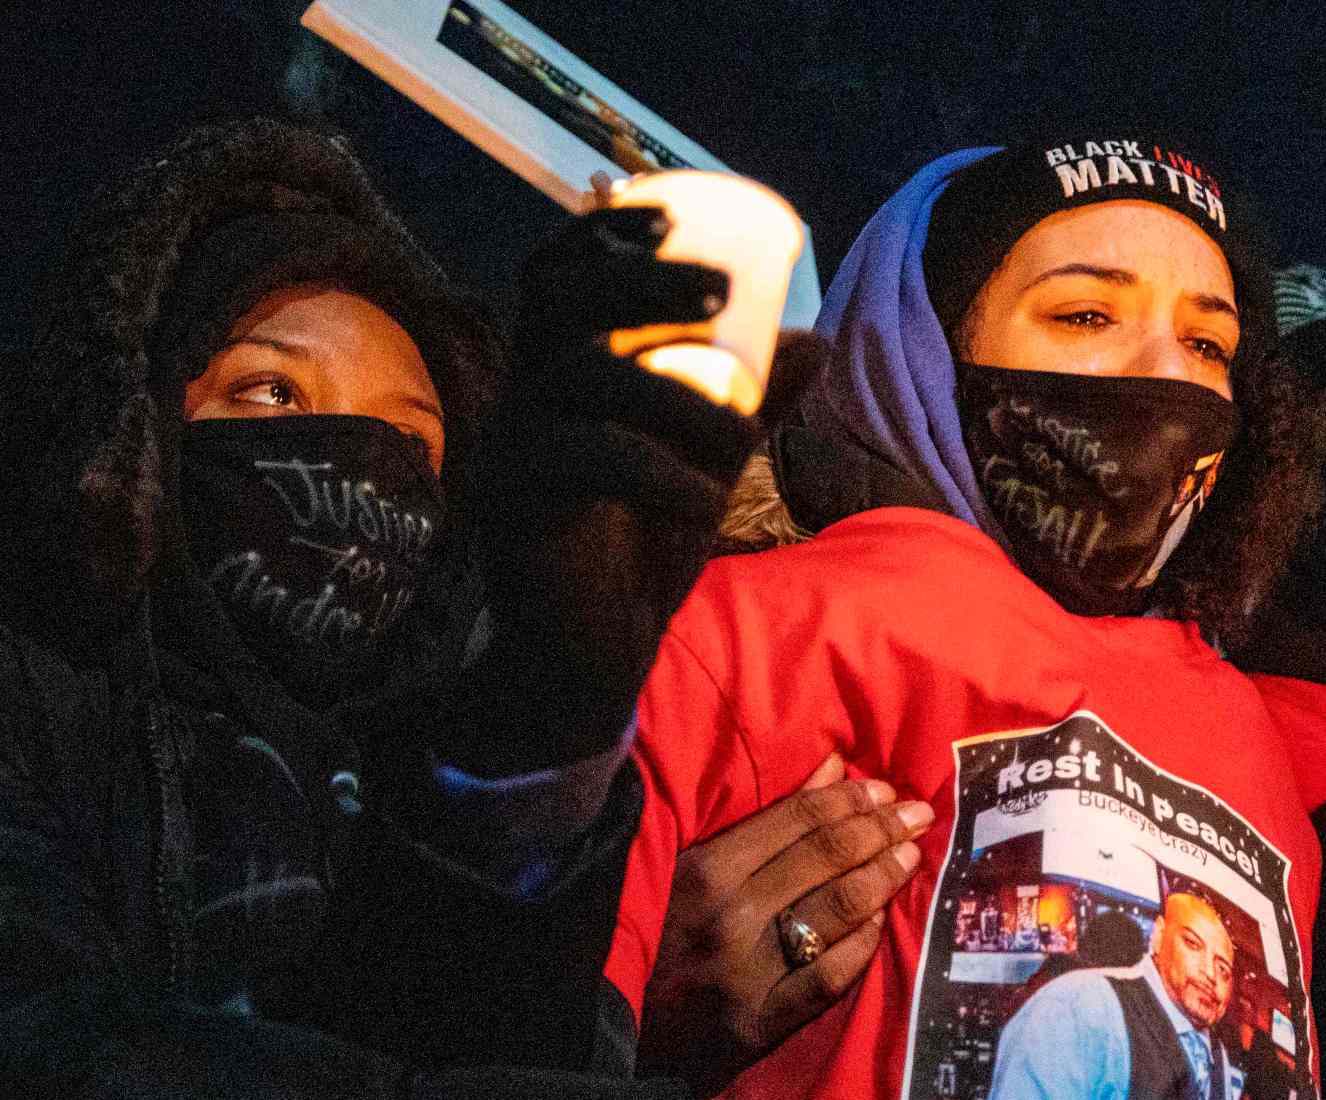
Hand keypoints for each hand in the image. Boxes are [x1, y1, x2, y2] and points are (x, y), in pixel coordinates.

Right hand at [446, 206, 755, 775]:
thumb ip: (748, 406)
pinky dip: (659, 470)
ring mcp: (511, 446)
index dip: (602, 235)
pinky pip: (585, 456)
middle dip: (640, 281)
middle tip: (718, 294)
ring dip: (677, 397)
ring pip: (584, 375)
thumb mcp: (706, 464)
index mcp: (564, 373)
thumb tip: (814, 340)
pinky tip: (699, 500)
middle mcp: (526, 396)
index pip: (561, 276)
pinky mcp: (513, 503)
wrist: (596, 655)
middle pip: (560, 298)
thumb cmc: (641, 548)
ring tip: (735, 438)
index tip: (668, 217)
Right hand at [639, 753, 931, 1097]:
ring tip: (912, 856)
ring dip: (883, 877)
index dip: (850, 800)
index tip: (886, 790)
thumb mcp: (689, 869)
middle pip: (826, 859)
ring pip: (836, 911)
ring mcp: (747, 972)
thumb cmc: (656, 935)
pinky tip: (880, 923)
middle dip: (882, 830)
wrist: (616, 1031)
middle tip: (919, 815)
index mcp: (704, 870)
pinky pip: (827, 978)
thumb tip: (835, 767)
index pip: (797, 821)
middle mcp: (729, 916)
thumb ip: (764, 822)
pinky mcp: (759, 1023)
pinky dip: (860, 945)